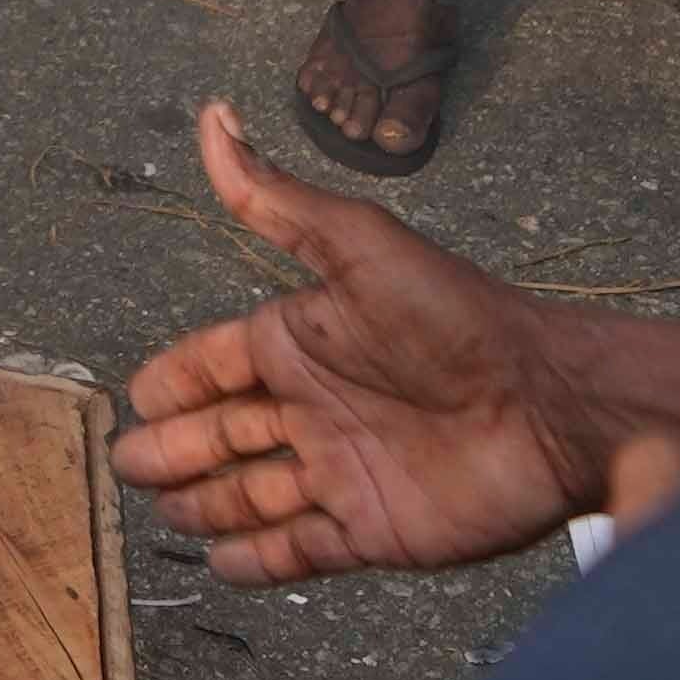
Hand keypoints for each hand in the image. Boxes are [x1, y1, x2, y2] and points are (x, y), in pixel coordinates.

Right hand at [111, 98, 602, 582]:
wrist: (551, 404)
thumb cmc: (457, 318)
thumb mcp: (361, 246)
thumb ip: (278, 201)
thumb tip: (212, 115)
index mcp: (301, 341)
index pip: (213, 363)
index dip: (172, 382)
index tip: (133, 400)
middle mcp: (314, 407)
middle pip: (221, 434)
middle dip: (173, 450)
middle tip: (128, 465)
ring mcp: (342, 472)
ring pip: (252, 495)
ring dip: (207, 504)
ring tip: (165, 511)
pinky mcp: (372, 532)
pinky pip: (300, 551)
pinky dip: (259, 561)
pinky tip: (221, 564)